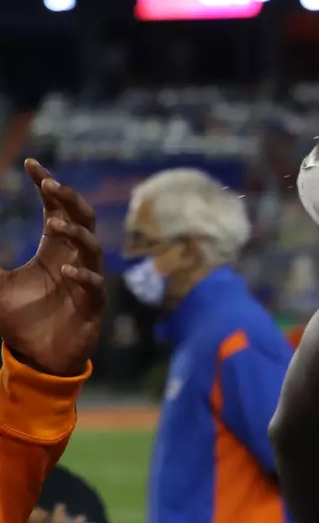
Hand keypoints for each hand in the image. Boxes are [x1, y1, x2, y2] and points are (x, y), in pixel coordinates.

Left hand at [0, 160, 105, 375]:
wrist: (37, 358)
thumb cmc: (20, 320)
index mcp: (54, 249)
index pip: (57, 209)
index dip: (47, 186)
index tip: (32, 165)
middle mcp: (74, 259)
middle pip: (83, 219)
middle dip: (69, 199)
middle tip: (51, 184)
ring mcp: (87, 280)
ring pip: (92, 247)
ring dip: (76, 233)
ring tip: (54, 224)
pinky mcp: (93, 305)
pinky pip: (94, 284)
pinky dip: (81, 275)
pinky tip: (64, 270)